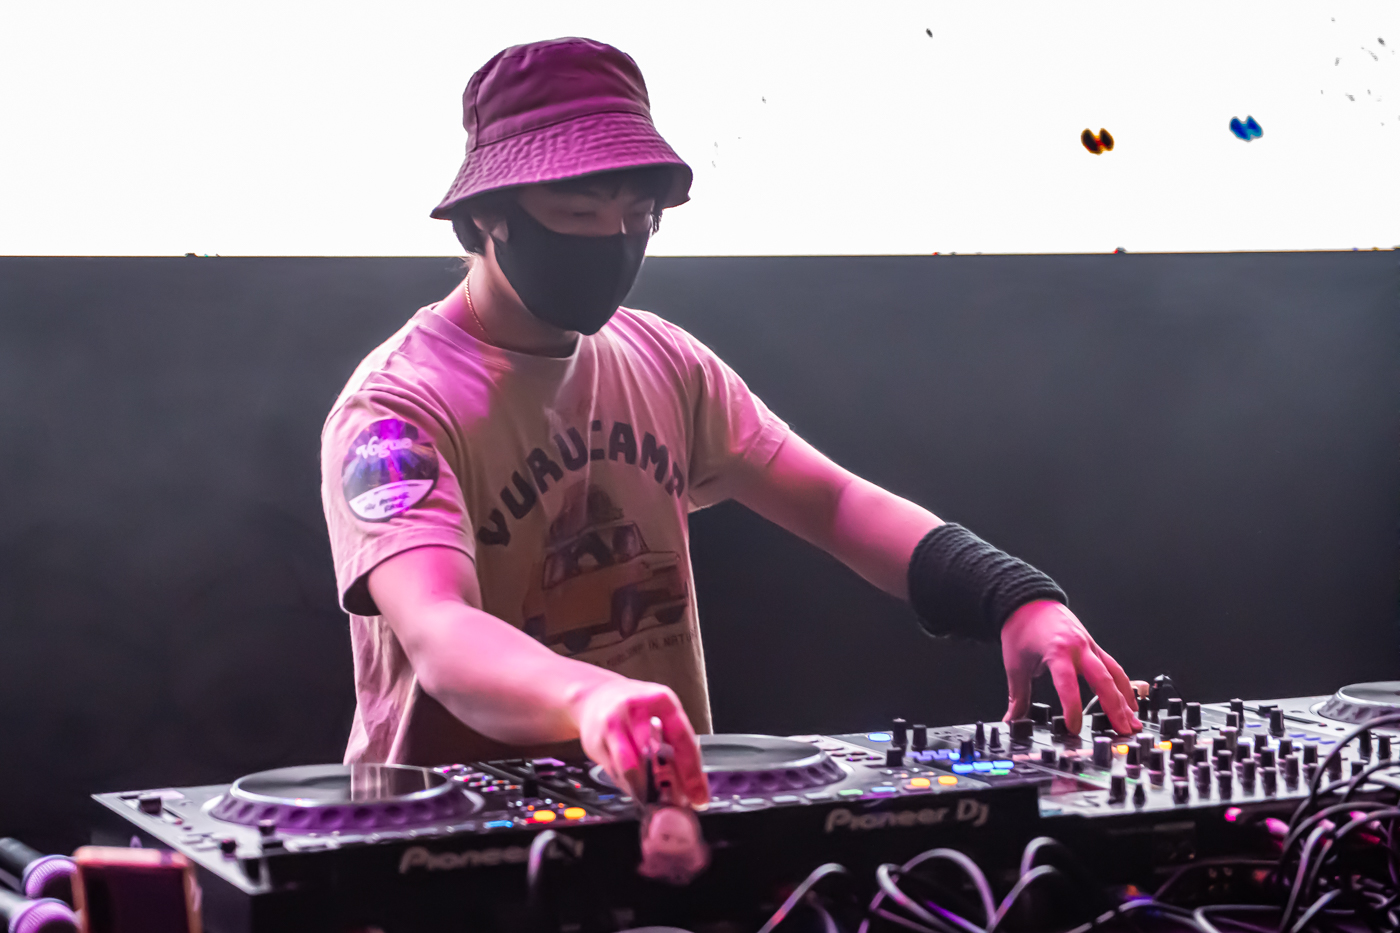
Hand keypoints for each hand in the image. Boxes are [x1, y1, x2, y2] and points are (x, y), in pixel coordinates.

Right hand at [569, 677, 709, 805]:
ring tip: (654, 797)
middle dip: (667, 784)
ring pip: (632, 768)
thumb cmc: (635, 709)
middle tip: (675, 802)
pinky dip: (628, 784)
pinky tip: (634, 784)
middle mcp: (636, 709)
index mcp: (661, 701)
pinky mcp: (596, 741)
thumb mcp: (661, 714)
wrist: (595, 696)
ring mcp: (613, 724)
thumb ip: (678, 744)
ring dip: (645, 788)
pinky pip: (615, 772)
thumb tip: (695, 783)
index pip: (682, 739)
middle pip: (656, 754)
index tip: (698, 796)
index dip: (692, 772)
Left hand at [1001, 599, 1140, 734]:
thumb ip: (1018, 696)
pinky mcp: (1093, 646)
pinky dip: (1123, 684)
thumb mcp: (1015, 664)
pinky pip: (1113, 666)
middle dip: (1114, 707)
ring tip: (1133, 721)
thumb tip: (1012, 720)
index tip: (1074, 728)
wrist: (1028, 601)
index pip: (1068, 685)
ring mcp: (1089, 646)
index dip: (1072, 709)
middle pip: (1102, 679)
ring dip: (1125, 699)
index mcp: (1057, 651)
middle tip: (1122, 730)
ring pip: (1114, 673)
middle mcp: (1078, 648)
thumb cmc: (1021, 628)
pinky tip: (1129, 701)